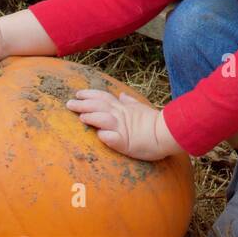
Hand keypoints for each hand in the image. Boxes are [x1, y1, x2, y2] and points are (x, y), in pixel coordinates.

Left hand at [66, 89, 184, 160]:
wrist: (168, 133)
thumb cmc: (154, 122)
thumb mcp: (141, 108)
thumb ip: (130, 102)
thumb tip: (122, 95)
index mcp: (123, 108)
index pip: (103, 97)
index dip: (89, 94)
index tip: (77, 93)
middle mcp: (121, 116)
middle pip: (100, 106)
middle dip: (83, 104)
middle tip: (69, 103)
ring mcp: (124, 129)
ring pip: (105, 120)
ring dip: (93, 118)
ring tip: (81, 117)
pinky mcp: (127, 143)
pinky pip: (116, 140)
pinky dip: (108, 137)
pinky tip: (100, 136)